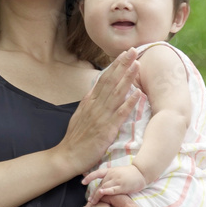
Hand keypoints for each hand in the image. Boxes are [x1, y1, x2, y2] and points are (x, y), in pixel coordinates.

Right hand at [51, 49, 139, 173]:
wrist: (66, 157)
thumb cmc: (76, 138)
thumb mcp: (81, 115)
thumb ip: (91, 102)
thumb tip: (98, 90)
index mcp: (89, 101)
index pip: (104, 78)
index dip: (115, 65)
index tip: (125, 53)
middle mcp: (95, 105)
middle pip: (111, 80)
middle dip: (123, 64)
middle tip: (134, 49)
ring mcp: (101, 117)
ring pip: (116, 93)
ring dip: (127, 78)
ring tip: (137, 64)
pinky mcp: (106, 130)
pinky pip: (119, 114)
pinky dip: (129, 103)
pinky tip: (138, 93)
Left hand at [82, 165, 146, 204]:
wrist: (141, 172)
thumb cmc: (131, 175)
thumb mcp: (118, 174)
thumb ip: (110, 179)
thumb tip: (103, 188)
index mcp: (110, 171)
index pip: (97, 173)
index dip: (89, 177)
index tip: (83, 182)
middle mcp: (111, 175)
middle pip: (100, 184)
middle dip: (94, 193)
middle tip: (90, 201)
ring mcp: (116, 180)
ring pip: (103, 188)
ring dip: (97, 195)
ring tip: (93, 203)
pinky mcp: (122, 186)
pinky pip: (112, 190)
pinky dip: (105, 192)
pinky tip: (101, 194)